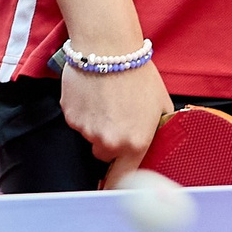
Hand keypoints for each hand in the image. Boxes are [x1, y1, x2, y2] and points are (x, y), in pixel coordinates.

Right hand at [60, 59, 172, 186]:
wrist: (107, 47)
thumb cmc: (138, 73)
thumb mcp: (161, 104)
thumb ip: (160, 128)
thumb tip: (161, 139)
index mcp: (135, 143)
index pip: (124, 179)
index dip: (119, 182)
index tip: (116, 184)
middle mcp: (109, 142)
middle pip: (104, 154)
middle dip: (109, 142)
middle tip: (117, 118)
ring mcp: (86, 129)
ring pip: (90, 136)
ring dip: (96, 125)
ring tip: (104, 100)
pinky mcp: (70, 115)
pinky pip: (77, 121)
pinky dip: (82, 112)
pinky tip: (91, 93)